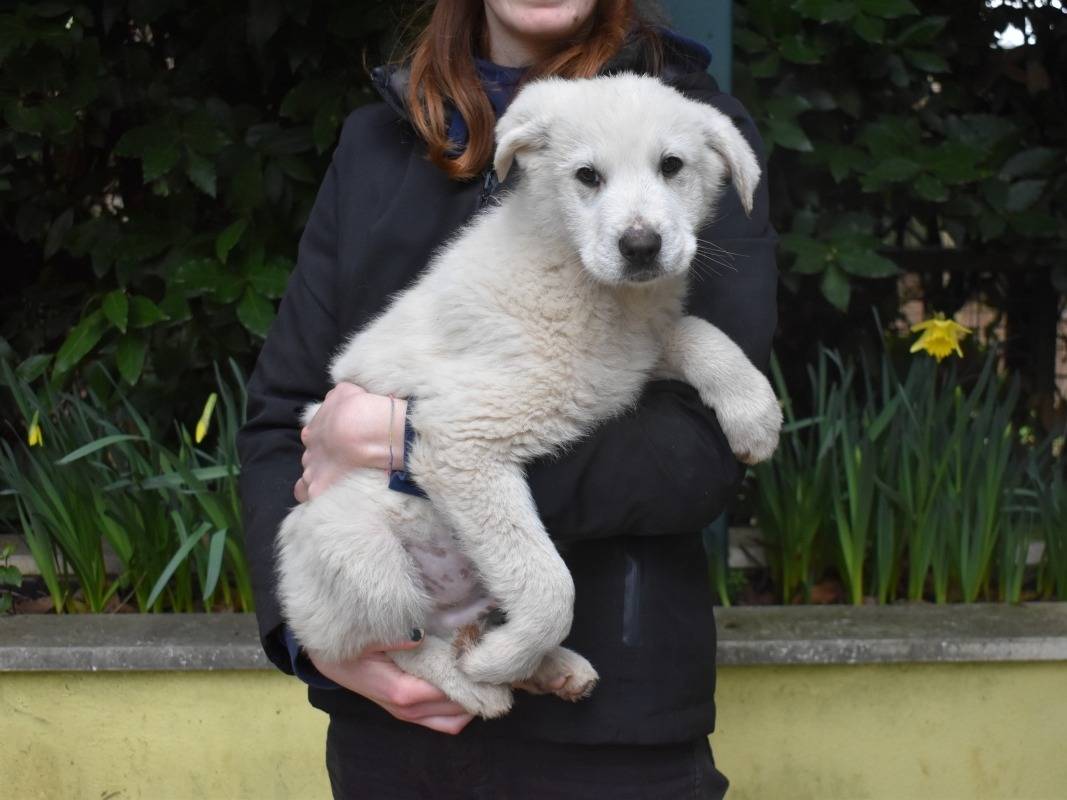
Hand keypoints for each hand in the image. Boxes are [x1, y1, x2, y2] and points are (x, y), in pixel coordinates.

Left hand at [294, 383, 407, 502]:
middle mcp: (309, 452)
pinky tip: (333, 500)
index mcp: (313, 431)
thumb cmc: (358, 408)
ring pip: (304, 483)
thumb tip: (338, 401)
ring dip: (319, 483)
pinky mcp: (318, 489)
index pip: (313, 440)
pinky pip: (309, 498)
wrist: (364, 429)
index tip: (341, 444)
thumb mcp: (345, 391)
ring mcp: (312, 472)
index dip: (327, 443)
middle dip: (324, 463)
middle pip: (311, 461)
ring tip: (338, 486)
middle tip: (344, 464)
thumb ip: (336, 399)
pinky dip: (318, 500)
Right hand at [308, 639, 473, 734]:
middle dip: (476, 692)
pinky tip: (468, 680)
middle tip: (491, 664)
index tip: (482, 657)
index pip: (443, 692)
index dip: (466, 679)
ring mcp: (408, 713)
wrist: (329, 659)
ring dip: (470, 702)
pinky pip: (443, 718)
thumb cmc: (346, 646)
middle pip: (454, 711)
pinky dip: (460, 706)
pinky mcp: (410, 710)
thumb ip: (391, 635)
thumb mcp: (362, 635)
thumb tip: (418, 635)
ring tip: (483, 673)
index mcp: (398, 690)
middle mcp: (406, 708)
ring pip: (452, 720)